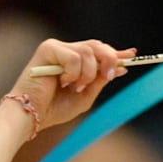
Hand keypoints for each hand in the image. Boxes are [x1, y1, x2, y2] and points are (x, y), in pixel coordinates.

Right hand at [8, 39, 131, 134]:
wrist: (30, 115)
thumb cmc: (52, 109)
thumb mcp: (84, 97)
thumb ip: (99, 82)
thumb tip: (119, 68)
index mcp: (73, 61)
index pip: (98, 51)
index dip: (116, 53)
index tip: (132, 55)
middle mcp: (65, 50)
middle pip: (97, 45)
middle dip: (109, 59)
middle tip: (111, 75)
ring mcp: (56, 48)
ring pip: (88, 52)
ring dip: (89, 73)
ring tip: (75, 86)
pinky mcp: (48, 49)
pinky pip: (74, 57)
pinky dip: (74, 73)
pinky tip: (63, 82)